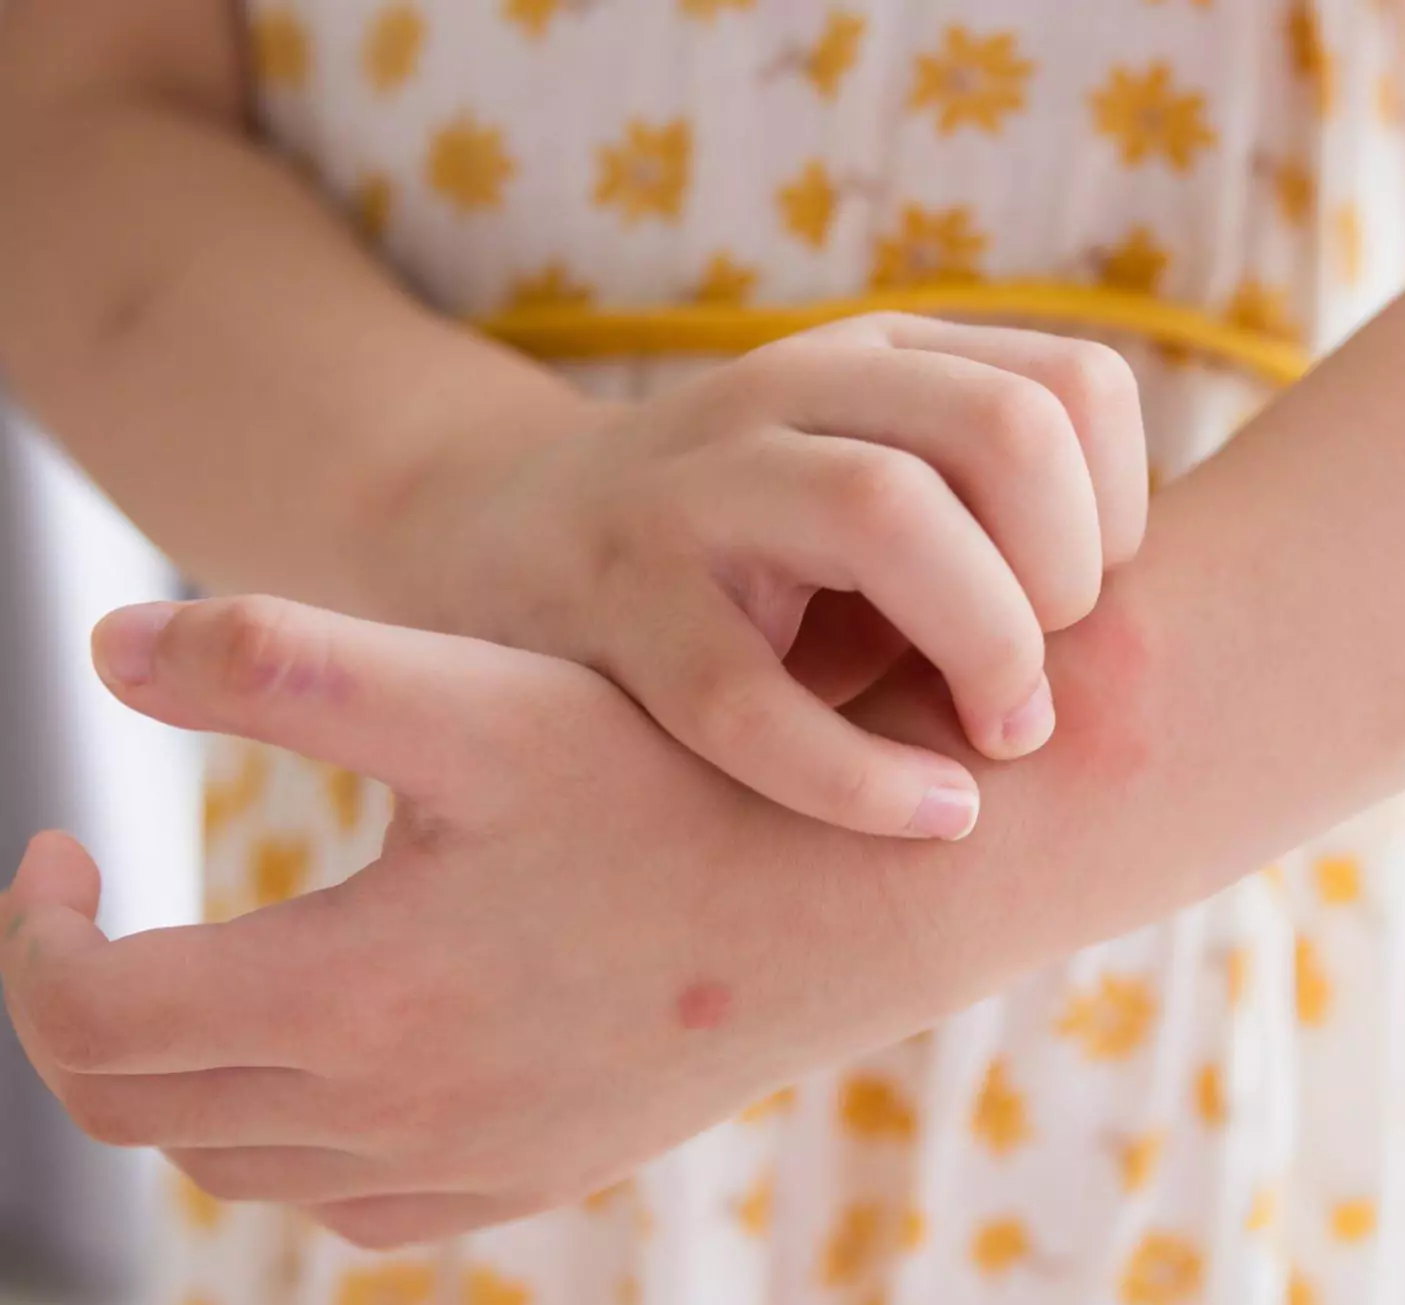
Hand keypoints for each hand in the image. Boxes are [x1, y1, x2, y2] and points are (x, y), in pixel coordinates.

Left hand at [0, 596, 969, 1247]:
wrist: (850, 901)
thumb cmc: (675, 785)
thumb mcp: (482, 702)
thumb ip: (287, 663)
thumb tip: (105, 645)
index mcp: (355, 995)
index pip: (91, 1014)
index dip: (37, 932)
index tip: (65, 849)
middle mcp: (395, 1115)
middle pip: (141, 1104)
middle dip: (84, 1001)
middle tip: (105, 910)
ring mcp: (466, 1167)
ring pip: (237, 1161)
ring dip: (181, 1071)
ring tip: (209, 964)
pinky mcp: (530, 1180)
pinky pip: (349, 1204)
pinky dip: (291, 1139)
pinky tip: (333, 1052)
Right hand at [400, 313, 1147, 840]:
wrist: (505, 541)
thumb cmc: (754, 555)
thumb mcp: (878, 486)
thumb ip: (1000, 520)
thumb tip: (1180, 633)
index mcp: (881, 357)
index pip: (1077, 385)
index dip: (1121, 509)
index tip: (1082, 602)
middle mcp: (792, 390)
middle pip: (1005, 431)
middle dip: (1065, 576)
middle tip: (1037, 684)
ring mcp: (695, 489)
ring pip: (885, 512)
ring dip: (984, 644)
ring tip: (997, 738)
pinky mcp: (619, 607)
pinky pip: (751, 698)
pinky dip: (862, 778)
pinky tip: (930, 814)